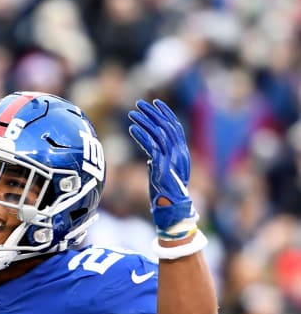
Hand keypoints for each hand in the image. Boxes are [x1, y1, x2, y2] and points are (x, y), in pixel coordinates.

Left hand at [128, 99, 196, 237]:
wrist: (172, 210)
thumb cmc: (165, 193)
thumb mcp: (163, 173)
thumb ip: (159, 161)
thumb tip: (150, 155)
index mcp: (182, 153)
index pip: (175, 127)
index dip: (165, 114)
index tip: (154, 103)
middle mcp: (179, 154)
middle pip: (167, 126)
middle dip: (153, 113)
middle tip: (139, 104)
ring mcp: (171, 160)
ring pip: (158, 134)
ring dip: (144, 122)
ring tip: (132, 114)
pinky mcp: (162, 166)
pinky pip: (151, 147)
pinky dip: (141, 136)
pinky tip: (132, 129)